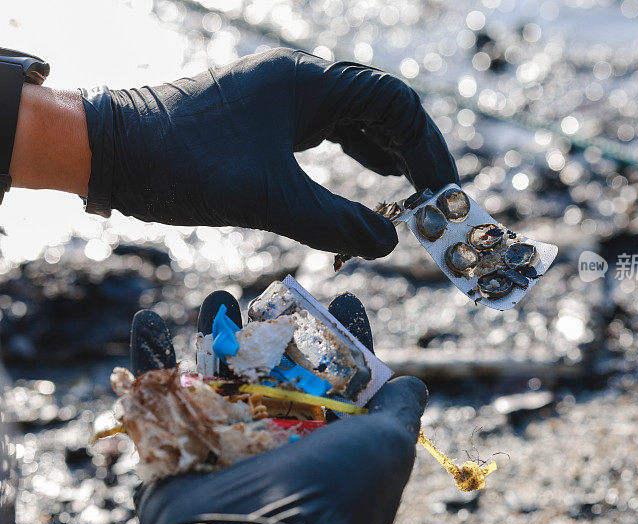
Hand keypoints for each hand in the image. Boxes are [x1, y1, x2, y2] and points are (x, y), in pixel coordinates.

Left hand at [82, 48, 457, 257]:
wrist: (111, 151)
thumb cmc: (184, 165)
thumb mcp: (269, 200)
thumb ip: (336, 223)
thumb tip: (389, 244)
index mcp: (308, 83)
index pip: (395, 104)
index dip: (428, 148)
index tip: (440, 193)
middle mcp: (300, 80)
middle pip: (380, 107)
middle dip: (412, 152)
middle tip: (433, 197)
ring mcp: (280, 96)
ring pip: (353, 118)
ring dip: (384, 153)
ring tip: (410, 189)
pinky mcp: (264, 116)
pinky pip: (326, 129)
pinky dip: (352, 153)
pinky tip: (365, 176)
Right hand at [128, 292, 427, 523]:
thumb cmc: (333, 490)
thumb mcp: (386, 446)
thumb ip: (398, 413)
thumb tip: (412, 383)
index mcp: (321, 436)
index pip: (334, 374)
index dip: (340, 336)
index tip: (344, 298)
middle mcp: (271, 438)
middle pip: (270, 367)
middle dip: (272, 326)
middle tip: (271, 292)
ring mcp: (220, 441)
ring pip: (213, 373)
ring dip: (210, 330)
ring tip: (217, 296)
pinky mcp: (171, 448)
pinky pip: (152, 395)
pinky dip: (146, 357)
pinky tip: (145, 318)